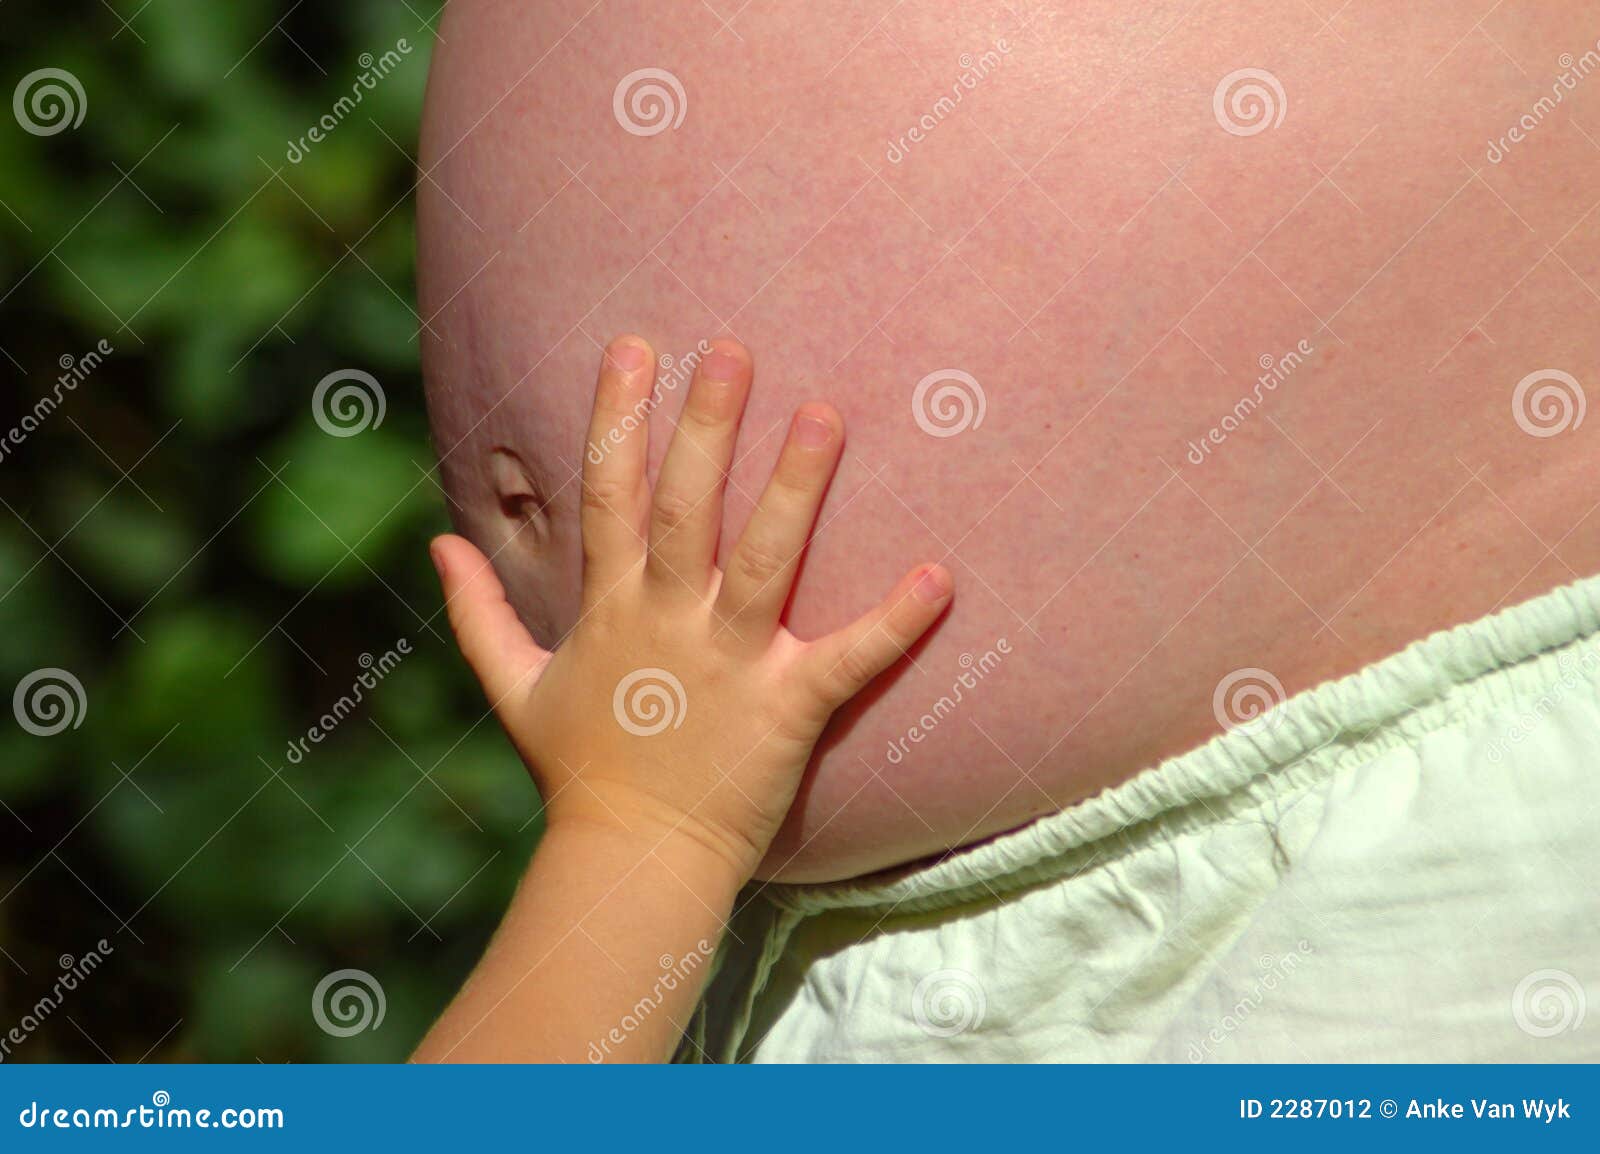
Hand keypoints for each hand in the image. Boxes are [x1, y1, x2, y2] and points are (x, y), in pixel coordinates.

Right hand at [431, 336, 951, 886]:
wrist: (633, 862)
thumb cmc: (579, 771)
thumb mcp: (513, 685)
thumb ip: (479, 610)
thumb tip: (439, 542)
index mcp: (612, 609)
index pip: (607, 495)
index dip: (618, 418)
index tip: (634, 347)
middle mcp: (669, 623)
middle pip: (685, 509)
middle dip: (706, 427)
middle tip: (734, 350)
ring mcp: (730, 665)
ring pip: (766, 561)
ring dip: (795, 488)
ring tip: (825, 414)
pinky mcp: (787, 710)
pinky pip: (848, 657)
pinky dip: (895, 622)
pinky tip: (939, 575)